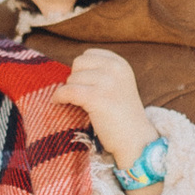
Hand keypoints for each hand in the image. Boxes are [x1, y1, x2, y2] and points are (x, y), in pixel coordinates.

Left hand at [42, 45, 150, 169]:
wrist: (135, 140)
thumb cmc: (122, 116)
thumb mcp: (118, 85)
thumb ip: (101, 72)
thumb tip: (69, 70)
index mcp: (120, 64)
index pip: (89, 54)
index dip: (82, 70)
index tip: (85, 85)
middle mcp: (115, 69)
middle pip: (78, 63)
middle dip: (76, 79)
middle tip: (82, 96)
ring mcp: (107, 82)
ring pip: (72, 78)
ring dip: (70, 92)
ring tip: (81, 105)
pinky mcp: (96, 98)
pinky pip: (67, 91)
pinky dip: (59, 97)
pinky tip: (59, 103)